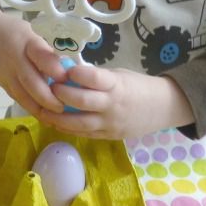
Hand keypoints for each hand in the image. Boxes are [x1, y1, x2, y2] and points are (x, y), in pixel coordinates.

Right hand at [0, 4, 65, 115]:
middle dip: (47, 98)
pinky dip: (31, 109)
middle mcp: (14, 58)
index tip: (66, 78)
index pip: (40, 55)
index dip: (53, 67)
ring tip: (56, 118)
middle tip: (63, 108)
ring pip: (22, 95)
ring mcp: (6, 73)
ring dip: (40, 109)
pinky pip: (17, 98)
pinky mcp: (1, 83)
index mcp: (26, 41)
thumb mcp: (33, 33)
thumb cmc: (14, 32)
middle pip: (30, 81)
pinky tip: (45, 117)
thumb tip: (71, 71)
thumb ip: (49, 51)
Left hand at [39, 65, 194, 138]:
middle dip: (61, 95)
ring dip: (57, 118)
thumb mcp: (120, 76)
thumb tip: (69, 76)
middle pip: (82, 101)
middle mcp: (112, 105)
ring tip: (42, 111)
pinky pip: (85, 134)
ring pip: (79, 123)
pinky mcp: (109, 136)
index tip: (64, 69)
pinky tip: (56, 123)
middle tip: (47, 89)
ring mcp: (110, 123)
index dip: (77, 73)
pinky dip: (69, 129)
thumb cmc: (139, 87)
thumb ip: (97, 79)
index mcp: (117, 85)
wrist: (163, 108)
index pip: (94, 77)